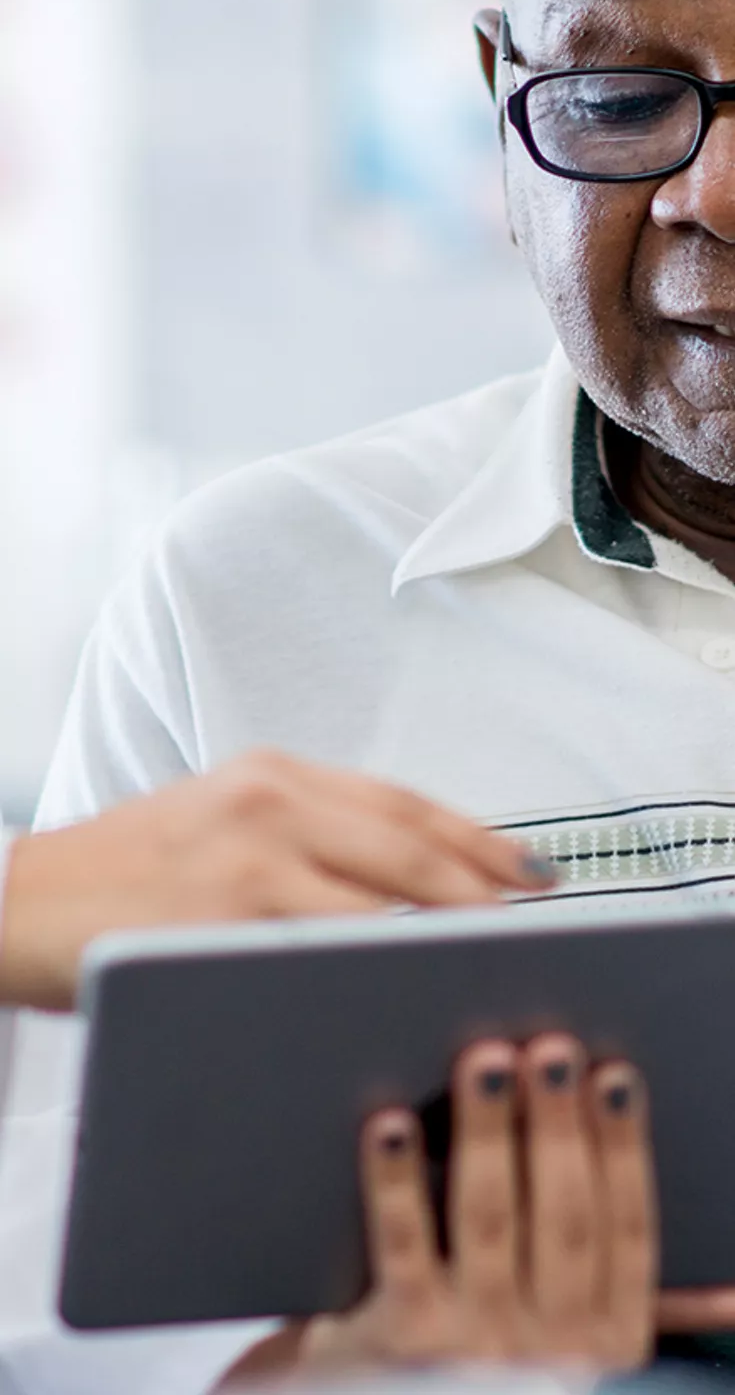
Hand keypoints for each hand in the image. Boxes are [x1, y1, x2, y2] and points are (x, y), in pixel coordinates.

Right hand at [0, 749, 551, 1010]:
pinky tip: (411, 991)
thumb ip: (302, 835)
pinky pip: (322, 951)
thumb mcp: (220, 819)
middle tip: (540, 922)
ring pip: (380, 900)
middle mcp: (268, 802)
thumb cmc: (126, 870)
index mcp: (272, 775)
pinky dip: (377, 970)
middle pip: (409, 844)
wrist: (22, 900)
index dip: (477, 837)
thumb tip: (399, 879)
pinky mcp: (221, 923)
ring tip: (497, 962)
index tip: (533, 871)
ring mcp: (246, 861)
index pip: (402, 802)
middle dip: (486, 886)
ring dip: (448, 932)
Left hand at [231, 1034, 655, 1380]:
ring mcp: (478, 1345)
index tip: (613, 1078)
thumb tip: (597, 1113)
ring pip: (490, 1218)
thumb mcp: (554, 1316)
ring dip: (489, 1130)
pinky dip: (397, 1181)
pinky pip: (403, 1247)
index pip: (627, 1232)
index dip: (624, 1149)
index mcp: (607, 1335)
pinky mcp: (405, 1339)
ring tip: (485, 1061)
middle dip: (558, 1124)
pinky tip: (390, 1125)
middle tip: (550, 1049)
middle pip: (564, 1218)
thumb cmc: (482, 1338)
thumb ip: (581, 1244)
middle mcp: (554, 1349)